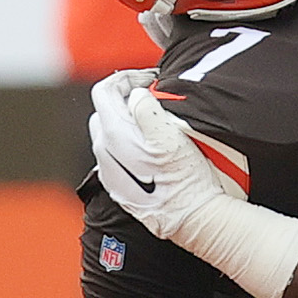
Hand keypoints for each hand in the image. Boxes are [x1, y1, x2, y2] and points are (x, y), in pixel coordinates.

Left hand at [90, 71, 224, 239]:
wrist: (193, 219)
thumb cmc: (186, 180)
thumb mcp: (171, 134)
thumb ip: (146, 107)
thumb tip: (137, 96)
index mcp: (114, 135)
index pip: (104, 91)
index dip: (126, 78)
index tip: (149, 80)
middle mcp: (105, 153)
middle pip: (104, 112)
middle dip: (126, 99)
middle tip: (154, 98)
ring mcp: (110, 172)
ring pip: (110, 134)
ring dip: (129, 123)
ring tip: (157, 124)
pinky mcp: (120, 188)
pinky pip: (117, 157)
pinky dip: (131, 145)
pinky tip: (153, 151)